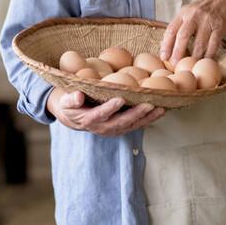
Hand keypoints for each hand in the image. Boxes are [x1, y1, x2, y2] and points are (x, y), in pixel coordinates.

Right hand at [47, 90, 164, 135]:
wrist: (74, 118)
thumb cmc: (70, 105)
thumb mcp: (65, 102)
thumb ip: (70, 99)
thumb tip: (78, 96)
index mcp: (89, 119)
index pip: (100, 114)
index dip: (110, 108)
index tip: (120, 99)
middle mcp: (103, 127)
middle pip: (121, 122)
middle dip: (136, 114)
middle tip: (149, 104)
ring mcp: (114, 129)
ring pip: (132, 125)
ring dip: (147, 118)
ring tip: (161, 108)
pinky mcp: (122, 128)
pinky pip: (137, 125)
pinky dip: (149, 119)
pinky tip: (161, 111)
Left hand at [159, 0, 225, 61]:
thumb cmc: (204, 9)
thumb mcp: (189, 12)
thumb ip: (179, 26)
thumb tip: (166, 45)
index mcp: (184, 13)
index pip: (171, 29)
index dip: (166, 44)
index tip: (163, 57)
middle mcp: (194, 16)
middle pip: (183, 36)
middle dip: (177, 52)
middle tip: (174, 65)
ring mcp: (208, 21)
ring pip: (199, 43)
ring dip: (194, 57)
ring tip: (190, 67)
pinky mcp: (220, 27)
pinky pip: (213, 44)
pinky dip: (209, 55)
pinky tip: (205, 60)